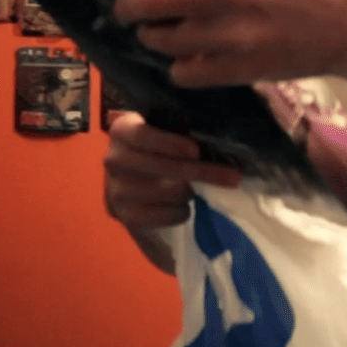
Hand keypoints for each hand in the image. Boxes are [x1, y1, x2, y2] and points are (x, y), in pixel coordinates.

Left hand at [76, 0, 346, 87]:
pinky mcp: (242, 68)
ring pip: (159, 40)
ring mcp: (232, 32)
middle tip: (134, 7)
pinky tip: (198, 56)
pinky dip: (183, 66)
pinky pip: (184, 72)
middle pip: (142, 4)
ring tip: (170, 30)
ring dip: (155, 37)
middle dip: (130, 8)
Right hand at [102, 112, 241, 231]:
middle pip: (164, 167)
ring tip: (196, 188)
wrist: (132, 184)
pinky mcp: (124, 216)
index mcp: (122, 130)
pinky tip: (183, 206)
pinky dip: (181, 212)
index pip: (141, 135)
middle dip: (203, 172)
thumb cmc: (158, 150)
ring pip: (169, 192)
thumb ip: (184, 131)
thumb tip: (223, 142)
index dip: (169, 143)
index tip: (196, 151)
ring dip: (192, 192)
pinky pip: (165, 215)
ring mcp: (115, 190)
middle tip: (234, 176)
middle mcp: (113, 159)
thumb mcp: (165, 133)